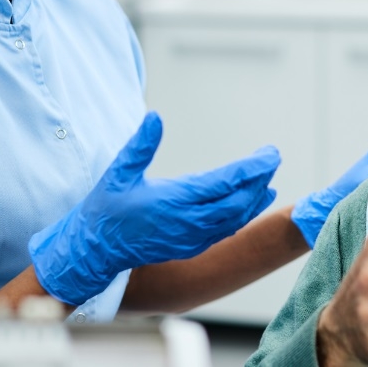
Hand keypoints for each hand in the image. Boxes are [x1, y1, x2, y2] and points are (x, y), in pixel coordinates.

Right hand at [29, 111, 279, 304]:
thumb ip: (140, 145)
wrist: (94, 251)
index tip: (270, 154)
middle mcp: (186, 223)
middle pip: (237, 202)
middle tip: (273, 157)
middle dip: (259, 179)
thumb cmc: (105, 209)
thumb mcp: (118, 172)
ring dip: (255, 197)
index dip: (250, 169)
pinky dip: (243, 215)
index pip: (223, 183)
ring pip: (234, 219)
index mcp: (171, 201)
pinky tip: (253, 202)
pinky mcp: (190, 247)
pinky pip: (225, 231)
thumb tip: (155, 116)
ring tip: (269, 177)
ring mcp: (190, 238)